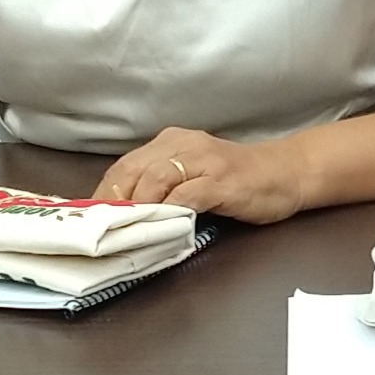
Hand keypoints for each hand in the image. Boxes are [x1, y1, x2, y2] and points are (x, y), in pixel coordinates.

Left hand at [97, 126, 307, 223]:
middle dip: (112, 202)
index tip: (87, 219)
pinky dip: (168, 212)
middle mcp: (182, 145)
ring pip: (155, 180)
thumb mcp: (192, 176)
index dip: (103, 193)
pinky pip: (186, 195)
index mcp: (170, 143)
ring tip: (122, 230)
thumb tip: (125, 214)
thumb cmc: (237, 180)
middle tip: (98, 230)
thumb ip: (162, 188)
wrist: (286, 173)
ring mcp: (203, 162)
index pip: (124, 166)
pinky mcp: (221, 181)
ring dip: (136, 207)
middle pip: (133, 171)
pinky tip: (159, 227)